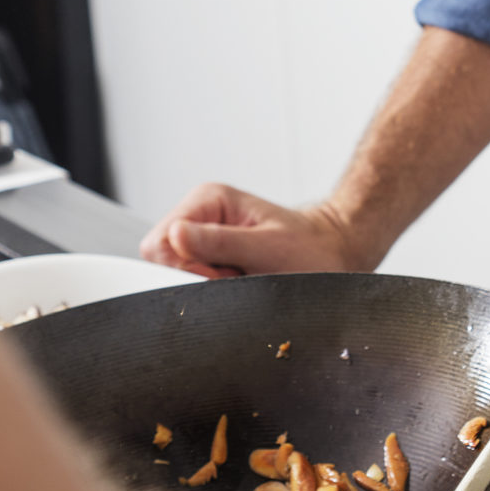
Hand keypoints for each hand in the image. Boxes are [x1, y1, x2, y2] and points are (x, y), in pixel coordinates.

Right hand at [140, 183, 357, 279]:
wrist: (331, 256)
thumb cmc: (309, 249)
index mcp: (208, 199)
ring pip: (176, 276)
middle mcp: (199, 215)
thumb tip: (175, 234)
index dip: (184, 268)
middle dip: (196, 278)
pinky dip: (214, 291)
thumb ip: (220, 241)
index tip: (220, 275)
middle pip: (162, 261)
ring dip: (206, 286)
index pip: (158, 242)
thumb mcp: (267, 247)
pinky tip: (239, 283)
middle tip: (236, 277)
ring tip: (241, 279)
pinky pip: (192, 283)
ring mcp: (202, 237)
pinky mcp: (209, 258)